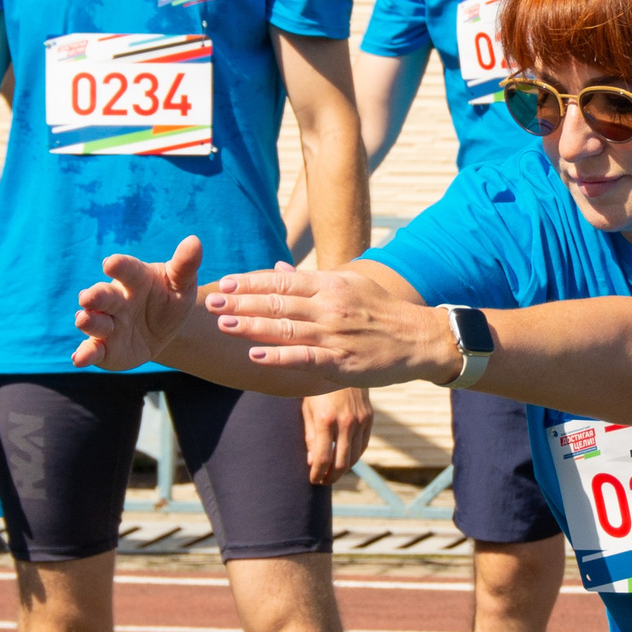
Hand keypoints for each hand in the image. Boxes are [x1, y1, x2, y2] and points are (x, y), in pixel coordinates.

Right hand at [73, 236, 203, 370]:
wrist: (164, 330)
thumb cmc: (170, 299)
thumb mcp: (182, 284)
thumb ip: (185, 265)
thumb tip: (194, 241)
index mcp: (134, 279)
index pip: (126, 270)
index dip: (119, 266)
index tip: (111, 263)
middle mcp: (116, 300)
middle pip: (103, 295)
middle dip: (94, 296)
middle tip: (87, 297)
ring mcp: (108, 323)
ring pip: (94, 321)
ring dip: (88, 321)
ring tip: (83, 319)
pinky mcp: (104, 348)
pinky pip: (93, 350)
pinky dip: (85, 354)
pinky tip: (79, 359)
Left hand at [209, 266, 458, 386]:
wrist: (419, 339)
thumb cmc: (382, 312)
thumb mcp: (351, 286)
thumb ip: (312, 281)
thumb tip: (279, 270)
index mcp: (331, 285)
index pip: (283, 280)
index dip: (251, 281)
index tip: (226, 281)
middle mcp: (330, 306)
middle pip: (277, 302)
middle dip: (241, 301)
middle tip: (212, 300)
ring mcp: (335, 334)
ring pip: (285, 328)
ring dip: (251, 325)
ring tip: (224, 323)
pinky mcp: (341, 361)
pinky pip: (303, 358)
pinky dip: (278, 356)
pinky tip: (255, 355)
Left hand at [304, 387, 374, 483]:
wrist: (340, 362)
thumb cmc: (317, 386)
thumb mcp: (307, 408)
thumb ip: (310, 436)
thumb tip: (313, 462)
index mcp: (325, 420)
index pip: (323, 459)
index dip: (317, 474)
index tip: (312, 479)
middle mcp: (345, 422)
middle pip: (341, 463)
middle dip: (331, 477)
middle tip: (322, 481)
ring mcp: (360, 420)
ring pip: (355, 457)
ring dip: (343, 469)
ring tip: (332, 473)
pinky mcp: (369, 417)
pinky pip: (363, 445)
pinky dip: (354, 456)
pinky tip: (345, 458)